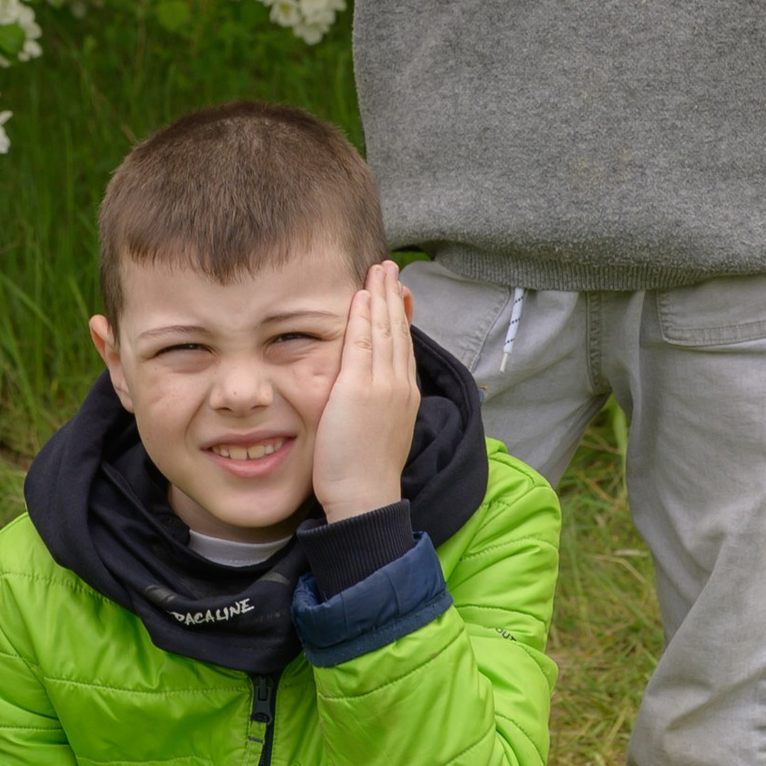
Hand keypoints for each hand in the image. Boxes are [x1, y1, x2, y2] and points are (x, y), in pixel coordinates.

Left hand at [310, 259, 421, 520]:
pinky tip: (361, 296)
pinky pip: (364, 344)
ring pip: (385, 331)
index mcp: (405, 396)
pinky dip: (364, 317)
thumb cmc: (366, 473)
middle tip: (389, 268)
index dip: (399, 317)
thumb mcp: (381, 432)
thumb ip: (379, 406)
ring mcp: (383, 386)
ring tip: (378, 270)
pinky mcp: (360, 389)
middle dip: (393, 296)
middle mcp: (400, 386)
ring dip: (380, 296)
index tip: (395, 294)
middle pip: (399, 331)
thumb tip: (371, 395)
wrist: (365, 497)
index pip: (403, 347)